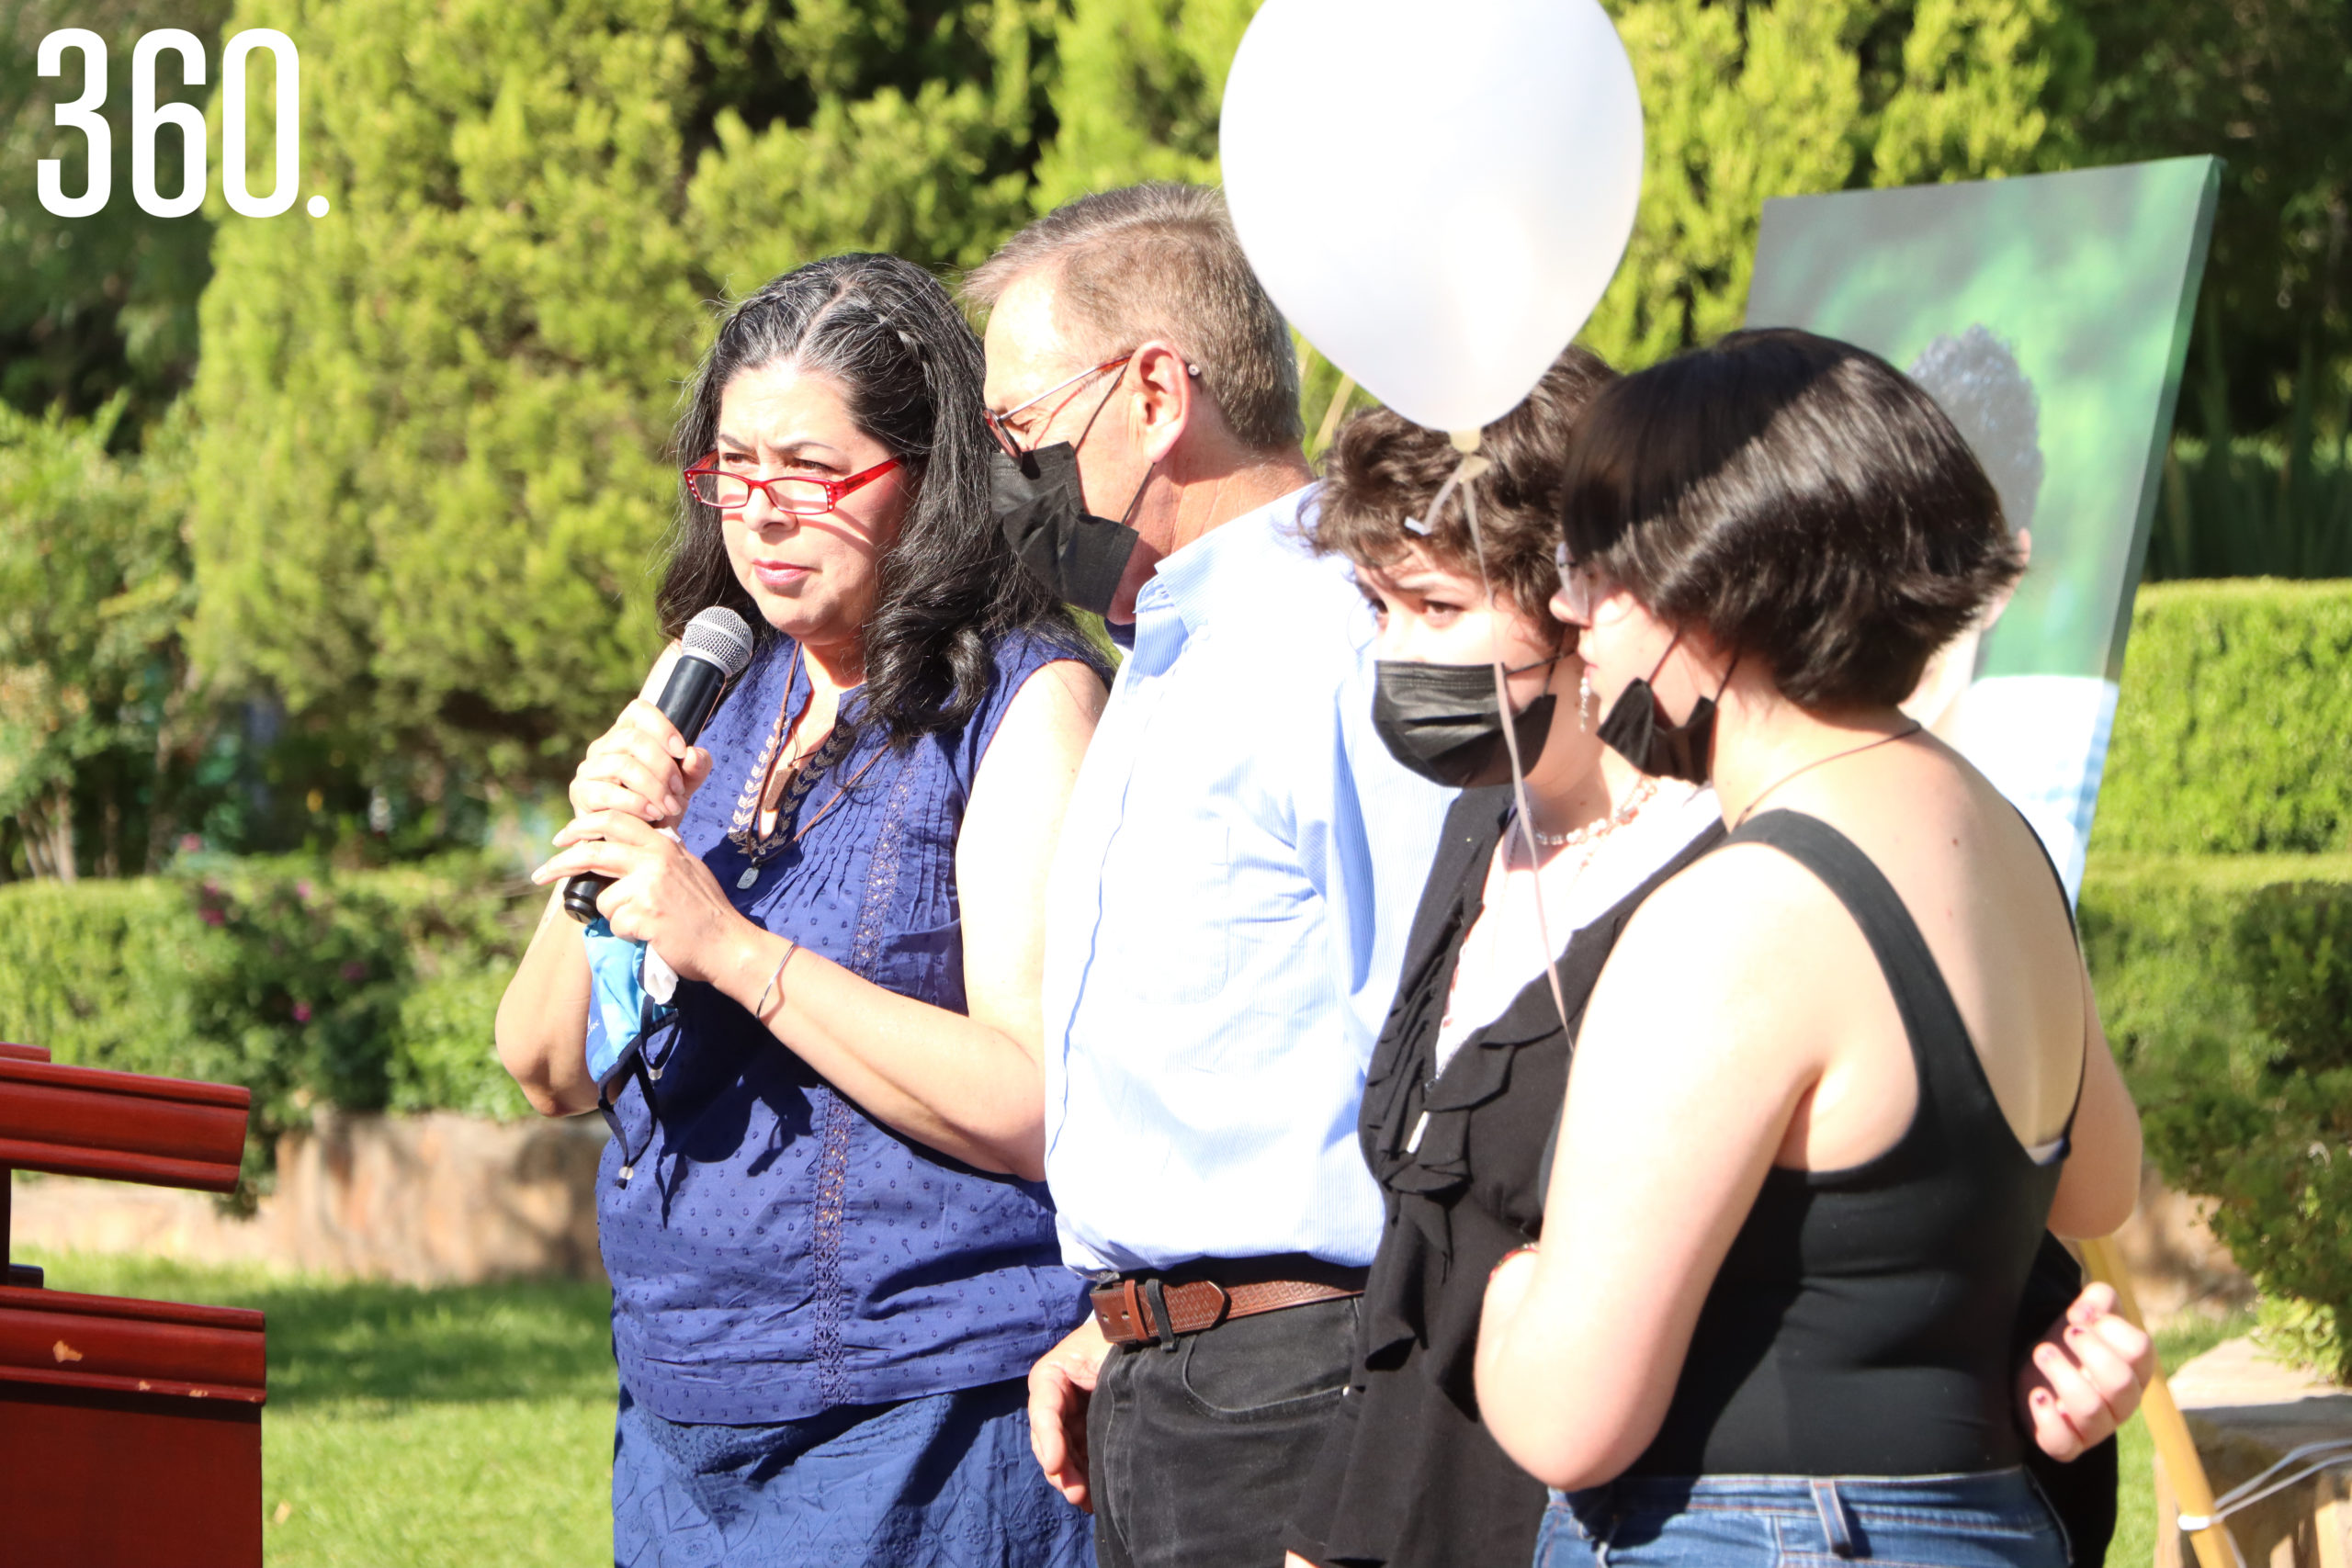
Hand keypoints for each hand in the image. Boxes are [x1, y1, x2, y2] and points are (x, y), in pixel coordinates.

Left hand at [530, 812, 741, 982]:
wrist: (727, 944)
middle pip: (594, 852)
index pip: (615, 820)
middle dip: (560, 862)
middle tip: (540, 873)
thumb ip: (658, 856)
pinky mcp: (645, 913)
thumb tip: (627, 848)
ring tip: (647, 924)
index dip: (583, 826)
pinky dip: (629, 934)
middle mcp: (656, 859)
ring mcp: (650, 885)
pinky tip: (653, 935)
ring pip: (605, 899)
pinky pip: (616, 925)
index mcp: (664, 845)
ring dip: (618, 917)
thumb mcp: (687, 869)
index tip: (563, 838)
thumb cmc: (706, 912)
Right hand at [569, 697, 712, 828]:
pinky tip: (652, 814)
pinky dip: (635, 804)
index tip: (682, 751)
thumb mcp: (684, 787)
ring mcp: (588, 769)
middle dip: (663, 766)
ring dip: (652, 788)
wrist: (635, 843)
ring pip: (621, 765)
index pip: (639, 710)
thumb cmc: (660, 806)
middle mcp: (603, 746)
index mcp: (627, 734)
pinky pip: (607, 793)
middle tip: (679, 790)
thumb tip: (694, 754)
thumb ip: (695, 769)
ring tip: (670, 807)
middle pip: (632, 739)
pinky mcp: (580, 793)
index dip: (662, 727)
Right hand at [1028, 1316, 1112, 1511]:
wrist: (1140, 1335)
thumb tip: (1105, 1416)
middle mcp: (1055, 1398)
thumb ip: (1099, 1378)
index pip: (1044, 1409)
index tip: (1055, 1464)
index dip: (1048, 1439)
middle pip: (1048, 1439)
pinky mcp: (1086, 1430)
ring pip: (1062, 1454)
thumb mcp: (1105, 1353)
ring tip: (1085, 1500)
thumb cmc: (1120, 1340)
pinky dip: (1083, 1477)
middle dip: (1060, 1469)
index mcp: (1052, 1374)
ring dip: (1071, 1479)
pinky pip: (1079, 1457)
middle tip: (1075, 1493)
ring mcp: (1069, 1416)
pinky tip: (1093, 1498)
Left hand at [2019, 1282, 2154, 1459]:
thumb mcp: (2084, 1315)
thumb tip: (2087, 1311)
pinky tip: (2037, 1395)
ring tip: (2041, 1352)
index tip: (2080, 1316)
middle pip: (2122, 1383)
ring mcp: (2096, 1428)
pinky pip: (2064, 1445)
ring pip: (2092, 1411)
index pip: (2141, 1350)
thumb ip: (2099, 1299)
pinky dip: (2048, 1419)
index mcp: (2134, 1370)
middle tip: (2065, 1333)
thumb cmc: (2068, 1344)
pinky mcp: (2066, 1445)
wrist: (2034, 1373)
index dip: (2110, 1327)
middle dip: (2089, 1352)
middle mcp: (2122, 1403)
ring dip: (2063, 1376)